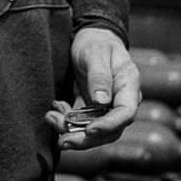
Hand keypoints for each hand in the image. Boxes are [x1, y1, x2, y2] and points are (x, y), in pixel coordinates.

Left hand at [45, 27, 140, 149]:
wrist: (93, 39)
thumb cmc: (96, 43)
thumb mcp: (95, 53)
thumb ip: (100, 76)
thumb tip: (102, 102)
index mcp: (129, 85)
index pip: (126, 113)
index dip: (108, 125)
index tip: (89, 130)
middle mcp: (122, 100)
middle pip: (111, 130)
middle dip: (86, 139)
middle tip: (63, 140)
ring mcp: (110, 107)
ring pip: (96, 131)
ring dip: (73, 132)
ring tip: (51, 118)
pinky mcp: (96, 110)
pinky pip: (85, 124)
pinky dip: (68, 122)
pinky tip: (55, 111)